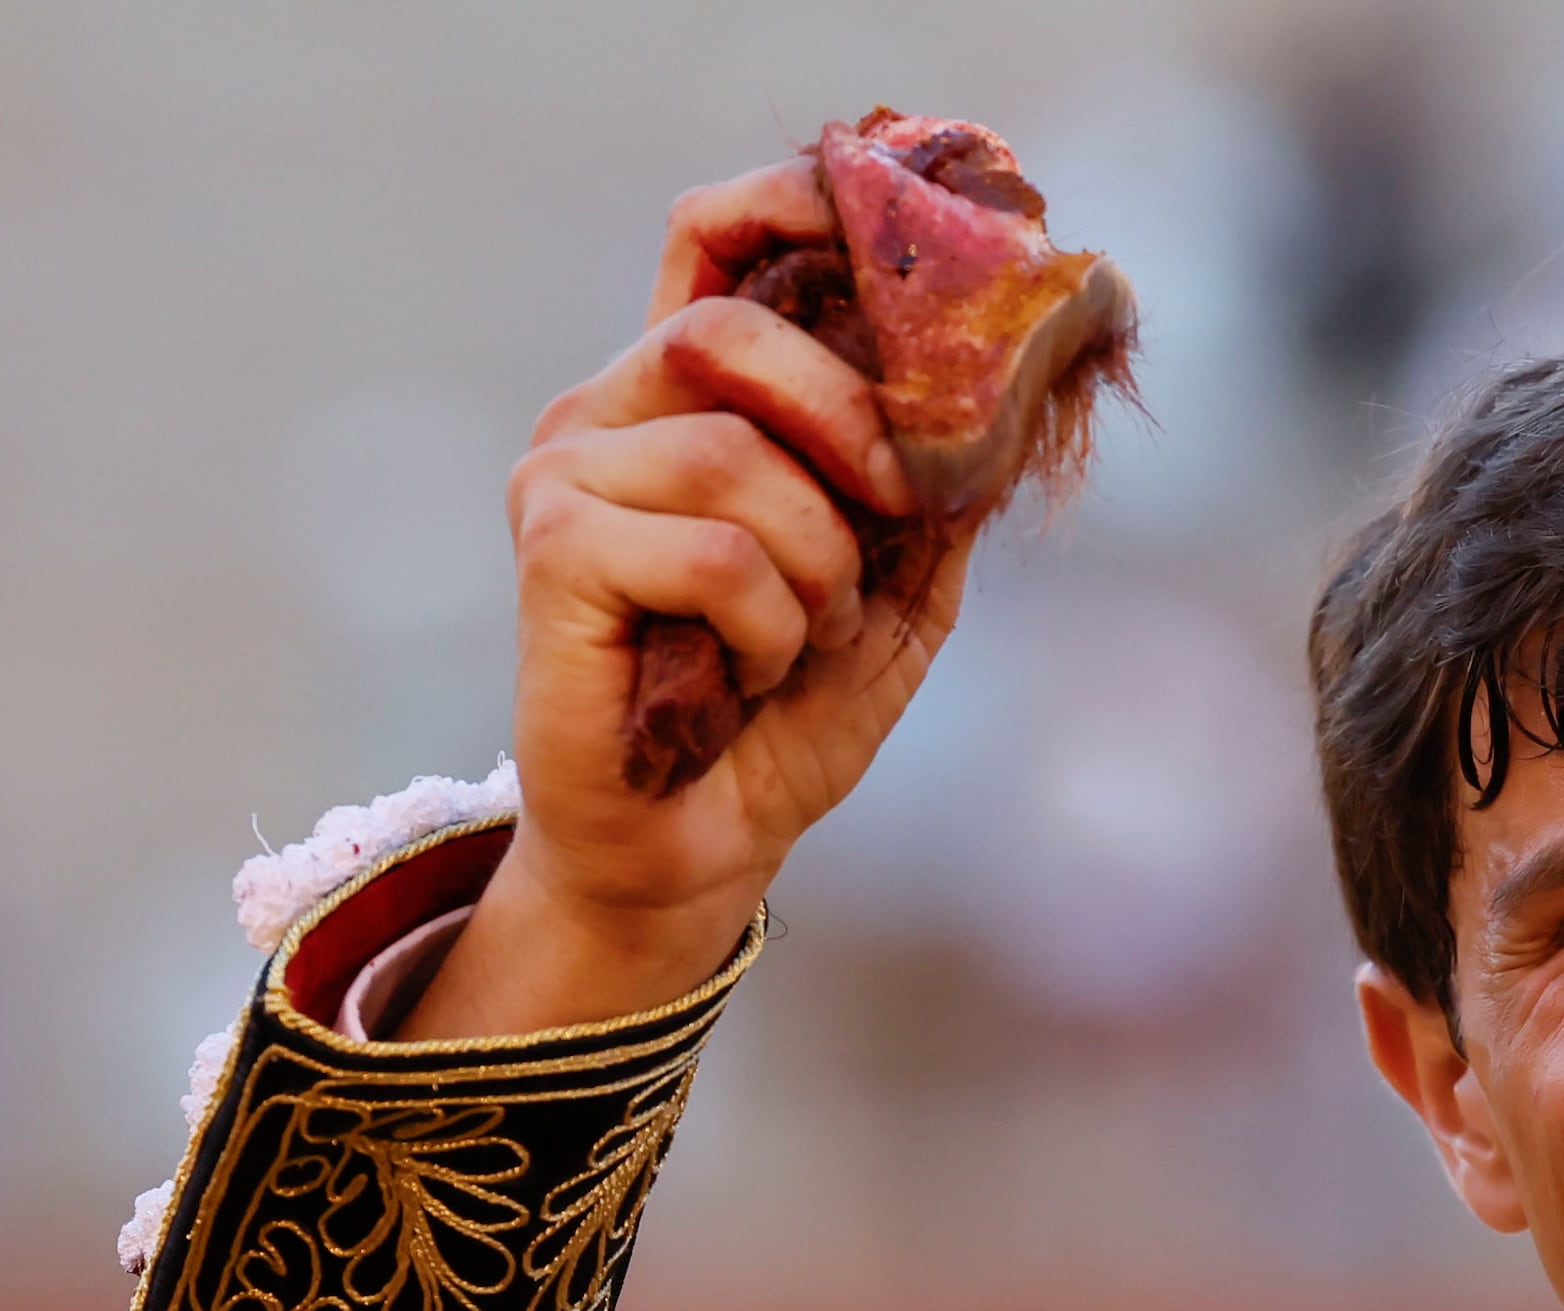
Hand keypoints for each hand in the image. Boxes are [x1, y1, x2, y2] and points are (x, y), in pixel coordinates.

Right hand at [409, 156, 959, 1036]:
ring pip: (736, 458)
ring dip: (814, 570)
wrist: (699, 854)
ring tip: (797, 644)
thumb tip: (1011, 391)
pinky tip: (742, 676)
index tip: (873, 215)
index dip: (782, 202)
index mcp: (683, 399)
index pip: (708, 240)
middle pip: (732, 332)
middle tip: (885, 524)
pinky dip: (766, 626)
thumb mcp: (896, 593)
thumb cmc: (781, 721)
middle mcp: (607, 412)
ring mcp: (567, 477)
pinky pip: (711, 550)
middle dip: (846, 427)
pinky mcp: (553, 553)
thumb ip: (934, 493)